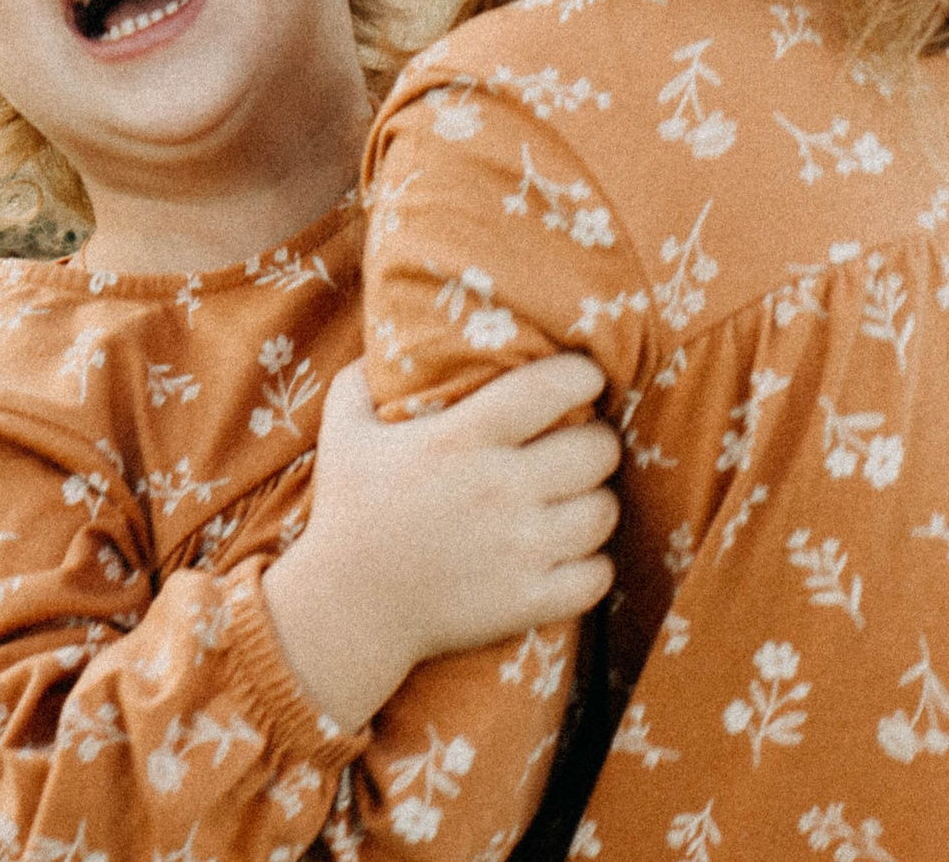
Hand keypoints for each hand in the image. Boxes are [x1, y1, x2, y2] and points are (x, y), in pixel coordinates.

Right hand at [261, 354, 619, 728]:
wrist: (345, 611)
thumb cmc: (348, 512)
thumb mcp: (343, 429)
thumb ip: (363, 377)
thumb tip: (386, 338)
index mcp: (463, 438)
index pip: (554, 386)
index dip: (583, 375)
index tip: (583, 379)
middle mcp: (500, 489)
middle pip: (598, 449)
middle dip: (596, 442)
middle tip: (578, 446)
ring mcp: (519, 549)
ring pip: (604, 512)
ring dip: (594, 503)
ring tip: (574, 501)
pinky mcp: (528, 600)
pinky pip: (598, 575)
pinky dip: (591, 566)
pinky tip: (570, 556)